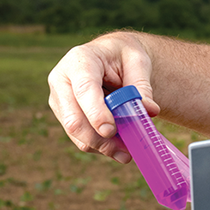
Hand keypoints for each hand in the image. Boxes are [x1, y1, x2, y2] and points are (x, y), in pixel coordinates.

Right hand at [47, 31, 159, 163]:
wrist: (110, 56)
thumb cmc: (123, 56)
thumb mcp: (137, 61)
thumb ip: (142, 86)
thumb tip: (149, 111)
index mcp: (79, 61)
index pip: (84, 90)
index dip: (95, 113)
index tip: (110, 131)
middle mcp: (62, 80)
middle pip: (73, 118)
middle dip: (99, 139)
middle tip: (125, 152)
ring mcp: (59, 100)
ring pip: (75, 132)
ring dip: (101, 147)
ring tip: (126, 153)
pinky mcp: (64, 115)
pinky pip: (79, 136)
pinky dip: (99, 146)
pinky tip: (118, 147)